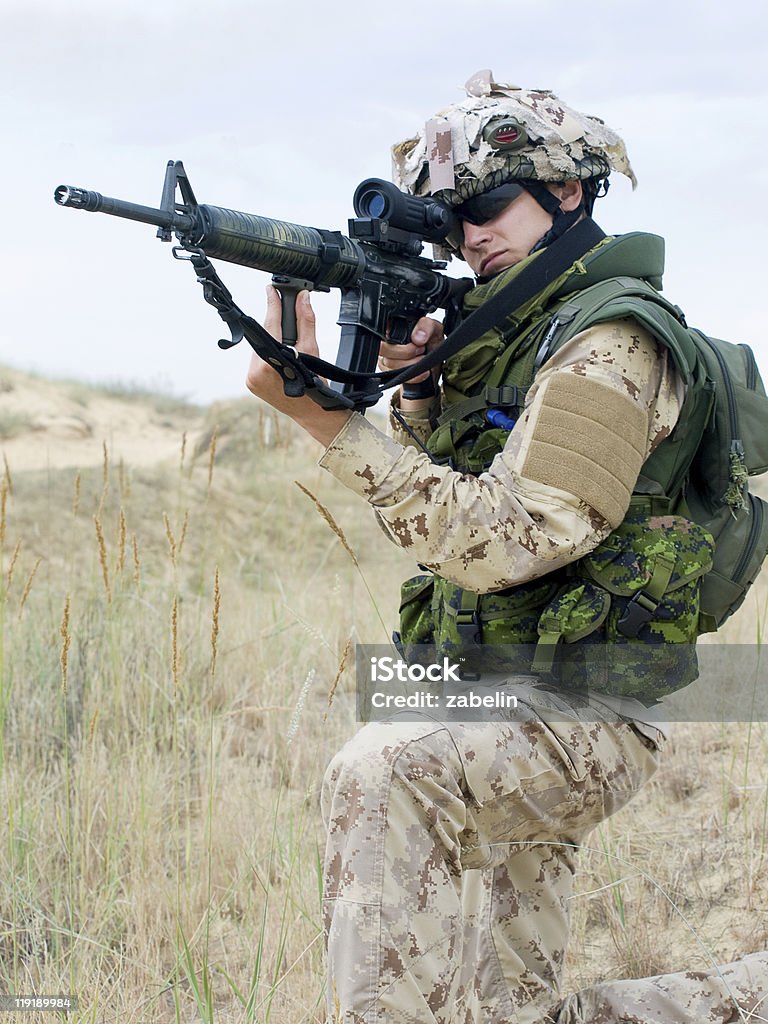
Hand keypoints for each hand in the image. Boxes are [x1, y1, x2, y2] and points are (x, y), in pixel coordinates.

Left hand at [245, 287, 352, 446]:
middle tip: (285, 318)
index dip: (272, 305)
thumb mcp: (312, 350)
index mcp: (272, 363)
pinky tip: (279, 358)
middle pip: (263, 337)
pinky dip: (267, 355)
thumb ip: (305, 321)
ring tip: (287, 346)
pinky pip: (256, 361)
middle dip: (274, 327)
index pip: (271, 325)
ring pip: (258, 348)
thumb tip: (303, 299)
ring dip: (270, 342)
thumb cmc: (314, 384)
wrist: (311, 412)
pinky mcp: (250, 383)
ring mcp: (251, 379)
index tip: (271, 290)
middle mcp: (256, 371)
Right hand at [378, 316, 444, 408]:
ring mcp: (386, 359)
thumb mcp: (434, 328)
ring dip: (411, 364)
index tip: (416, 342)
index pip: (382, 331)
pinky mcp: (390, 374)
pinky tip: (423, 372)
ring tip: (423, 359)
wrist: (436, 362)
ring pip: (390, 363)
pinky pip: (396, 377)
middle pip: (383, 349)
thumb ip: (426, 326)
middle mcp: (386, 343)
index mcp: (392, 328)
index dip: (398, 338)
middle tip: (421, 349)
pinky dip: (413, 377)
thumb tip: (417, 338)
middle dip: (406, 352)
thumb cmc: (431, 342)